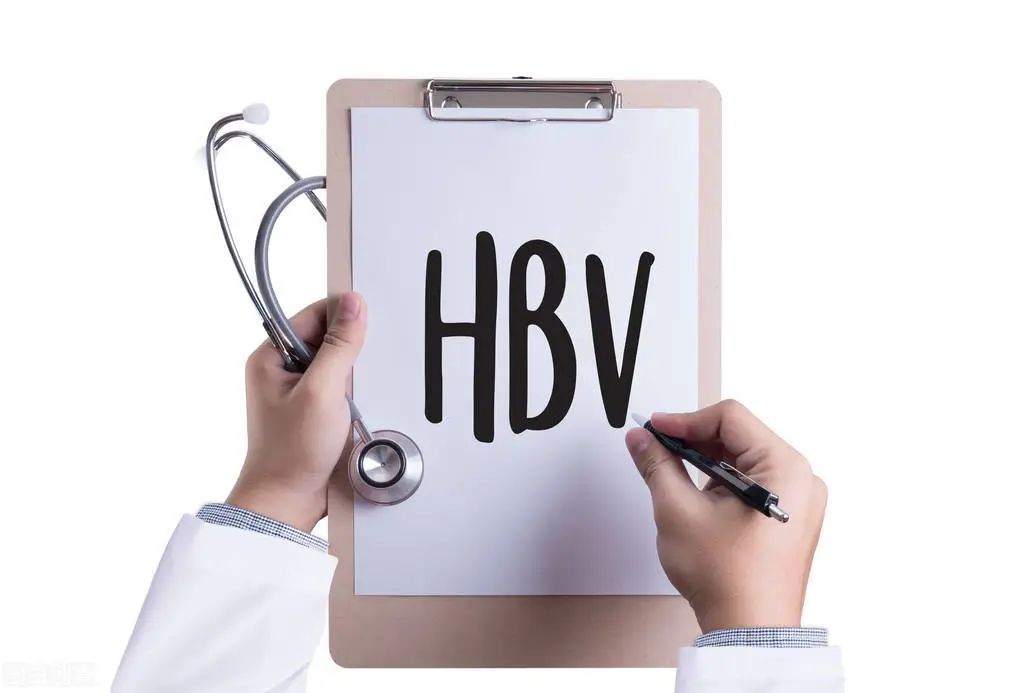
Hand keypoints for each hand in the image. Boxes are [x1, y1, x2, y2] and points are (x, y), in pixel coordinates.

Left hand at [227, 292, 366, 531]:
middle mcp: (283, 371)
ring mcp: (300, 392)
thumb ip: (339, 345)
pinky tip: (352, 414)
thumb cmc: (291, 453)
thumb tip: (353, 304)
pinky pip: (343, 389)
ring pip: (339, 365)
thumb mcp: (321, 391)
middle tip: (351, 379)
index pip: (313, 315)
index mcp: (271, 357)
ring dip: (353, 380)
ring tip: (348, 403)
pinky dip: (354, 397)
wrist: (289, 502)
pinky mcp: (316, 410)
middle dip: (350, 355)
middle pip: (328, 338)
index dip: (341, 316)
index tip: (366, 322)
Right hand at [625, 400, 826, 631]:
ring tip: (675, 477)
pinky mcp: (790, 516)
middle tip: (657, 449)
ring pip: (745, 458)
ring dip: (707, 462)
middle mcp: (801, 479)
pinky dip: (723, 481)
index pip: (730, 418)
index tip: (655, 429)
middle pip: (739, 436)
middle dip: (694, 440)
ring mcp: (800, 499)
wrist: (749, 631)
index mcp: (785, 468)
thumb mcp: (678, 511)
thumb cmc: (727, 580)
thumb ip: (657, 465)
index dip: (685, 419)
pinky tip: (698, 497)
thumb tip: (642, 440)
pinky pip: (754, 481)